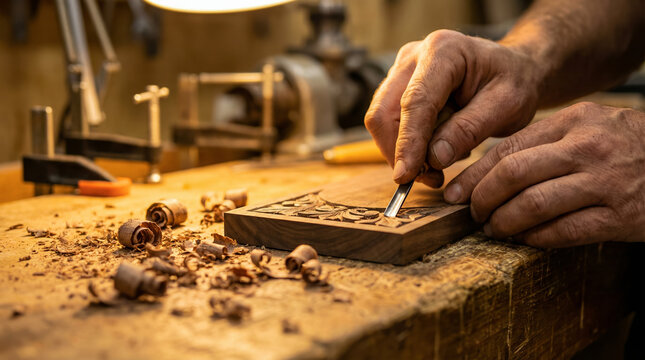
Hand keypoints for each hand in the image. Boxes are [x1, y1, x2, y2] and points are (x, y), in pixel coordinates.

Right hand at [364, 30, 541, 186]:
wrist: (512, 70)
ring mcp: (400, 71)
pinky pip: (388, 124)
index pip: (415, 101)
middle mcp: (413, 57)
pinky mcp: (396, 88)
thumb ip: (470, 130)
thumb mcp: (507, 106)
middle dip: (399, 151)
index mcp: (443, 51)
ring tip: (436, 168)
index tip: (405, 175)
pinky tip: (433, 153)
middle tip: (429, 178)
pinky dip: (406, 146)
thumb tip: (434, 158)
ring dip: (402, 152)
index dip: (407, 141)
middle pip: (384, 111)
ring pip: (381, 120)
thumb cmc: (514, 83)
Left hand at [445, 102, 644, 246]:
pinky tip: (524, 239)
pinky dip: (535, 238)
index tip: (455, 191)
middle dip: (481, 198)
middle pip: (513, 174)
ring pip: (533, 205)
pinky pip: (564, 231)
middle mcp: (588, 148)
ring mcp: (606, 182)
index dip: (474, 173)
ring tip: (493, 229)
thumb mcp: (591, 126)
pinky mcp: (622, 217)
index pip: (508, 147)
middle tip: (470, 213)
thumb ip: (546, 141)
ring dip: (503, 222)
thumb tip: (491, 168)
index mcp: (575, 121)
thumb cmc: (629, 146)